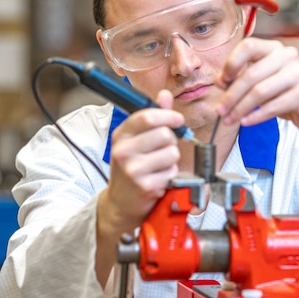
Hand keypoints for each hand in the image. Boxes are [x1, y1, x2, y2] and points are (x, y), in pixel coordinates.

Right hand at [103, 89, 184, 233]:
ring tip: (158, 166)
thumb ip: (152, 117)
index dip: (168, 116)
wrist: (120, 203)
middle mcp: (123, 150)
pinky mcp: (145, 185)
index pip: (147, 116)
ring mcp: (133, 169)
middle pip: (165, 134)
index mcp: (121, 135)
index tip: (177, 120)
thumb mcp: (135, 140)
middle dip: (170, 142)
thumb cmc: (130, 168)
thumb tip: (164, 95)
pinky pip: (172, 172)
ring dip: (171, 160)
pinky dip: (170, 175)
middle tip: (161, 151)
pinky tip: (158, 179)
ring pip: (171, 153)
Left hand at [214, 37, 298, 140]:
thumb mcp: (261, 82)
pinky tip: (246, 121)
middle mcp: (287, 56)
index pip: (248, 46)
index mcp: (274, 48)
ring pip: (259, 92)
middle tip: (220, 110)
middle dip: (231, 96)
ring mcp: (298, 73)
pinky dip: (256, 116)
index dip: (231, 64)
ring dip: (240, 109)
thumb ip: (240, 78)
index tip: (221, 82)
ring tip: (229, 119)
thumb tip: (220, 81)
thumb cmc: (284, 93)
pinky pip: (272, 106)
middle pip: (250, 75)